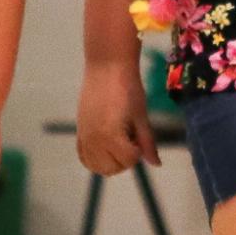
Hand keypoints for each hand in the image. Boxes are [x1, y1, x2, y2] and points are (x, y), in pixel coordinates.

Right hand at [77, 60, 161, 175]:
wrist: (106, 66)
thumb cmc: (128, 88)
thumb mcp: (141, 116)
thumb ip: (147, 142)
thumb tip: (156, 164)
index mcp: (110, 136)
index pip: (128, 161)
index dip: (138, 152)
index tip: (139, 136)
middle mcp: (93, 140)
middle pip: (110, 168)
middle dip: (124, 160)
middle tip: (130, 140)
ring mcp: (84, 136)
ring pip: (95, 166)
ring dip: (109, 161)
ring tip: (119, 143)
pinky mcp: (79, 130)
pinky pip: (83, 155)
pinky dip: (94, 158)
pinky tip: (106, 146)